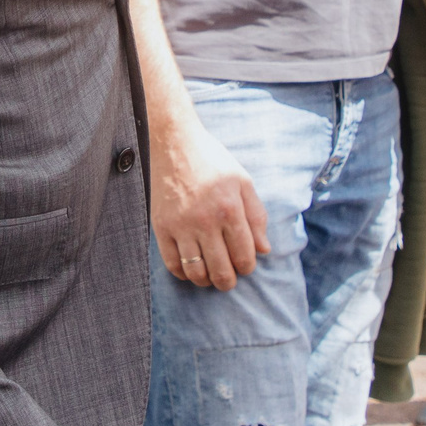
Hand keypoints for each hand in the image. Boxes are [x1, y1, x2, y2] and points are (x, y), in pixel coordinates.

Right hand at [152, 111, 268, 288]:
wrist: (174, 144)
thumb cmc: (213, 162)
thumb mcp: (243, 182)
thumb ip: (256, 216)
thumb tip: (264, 249)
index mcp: (229, 209)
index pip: (244, 256)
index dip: (247, 266)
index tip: (245, 264)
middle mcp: (205, 221)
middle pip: (221, 270)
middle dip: (229, 281)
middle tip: (229, 277)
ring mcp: (181, 226)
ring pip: (196, 272)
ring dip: (207, 281)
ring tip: (211, 275)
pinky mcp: (161, 227)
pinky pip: (172, 263)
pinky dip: (184, 274)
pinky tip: (191, 268)